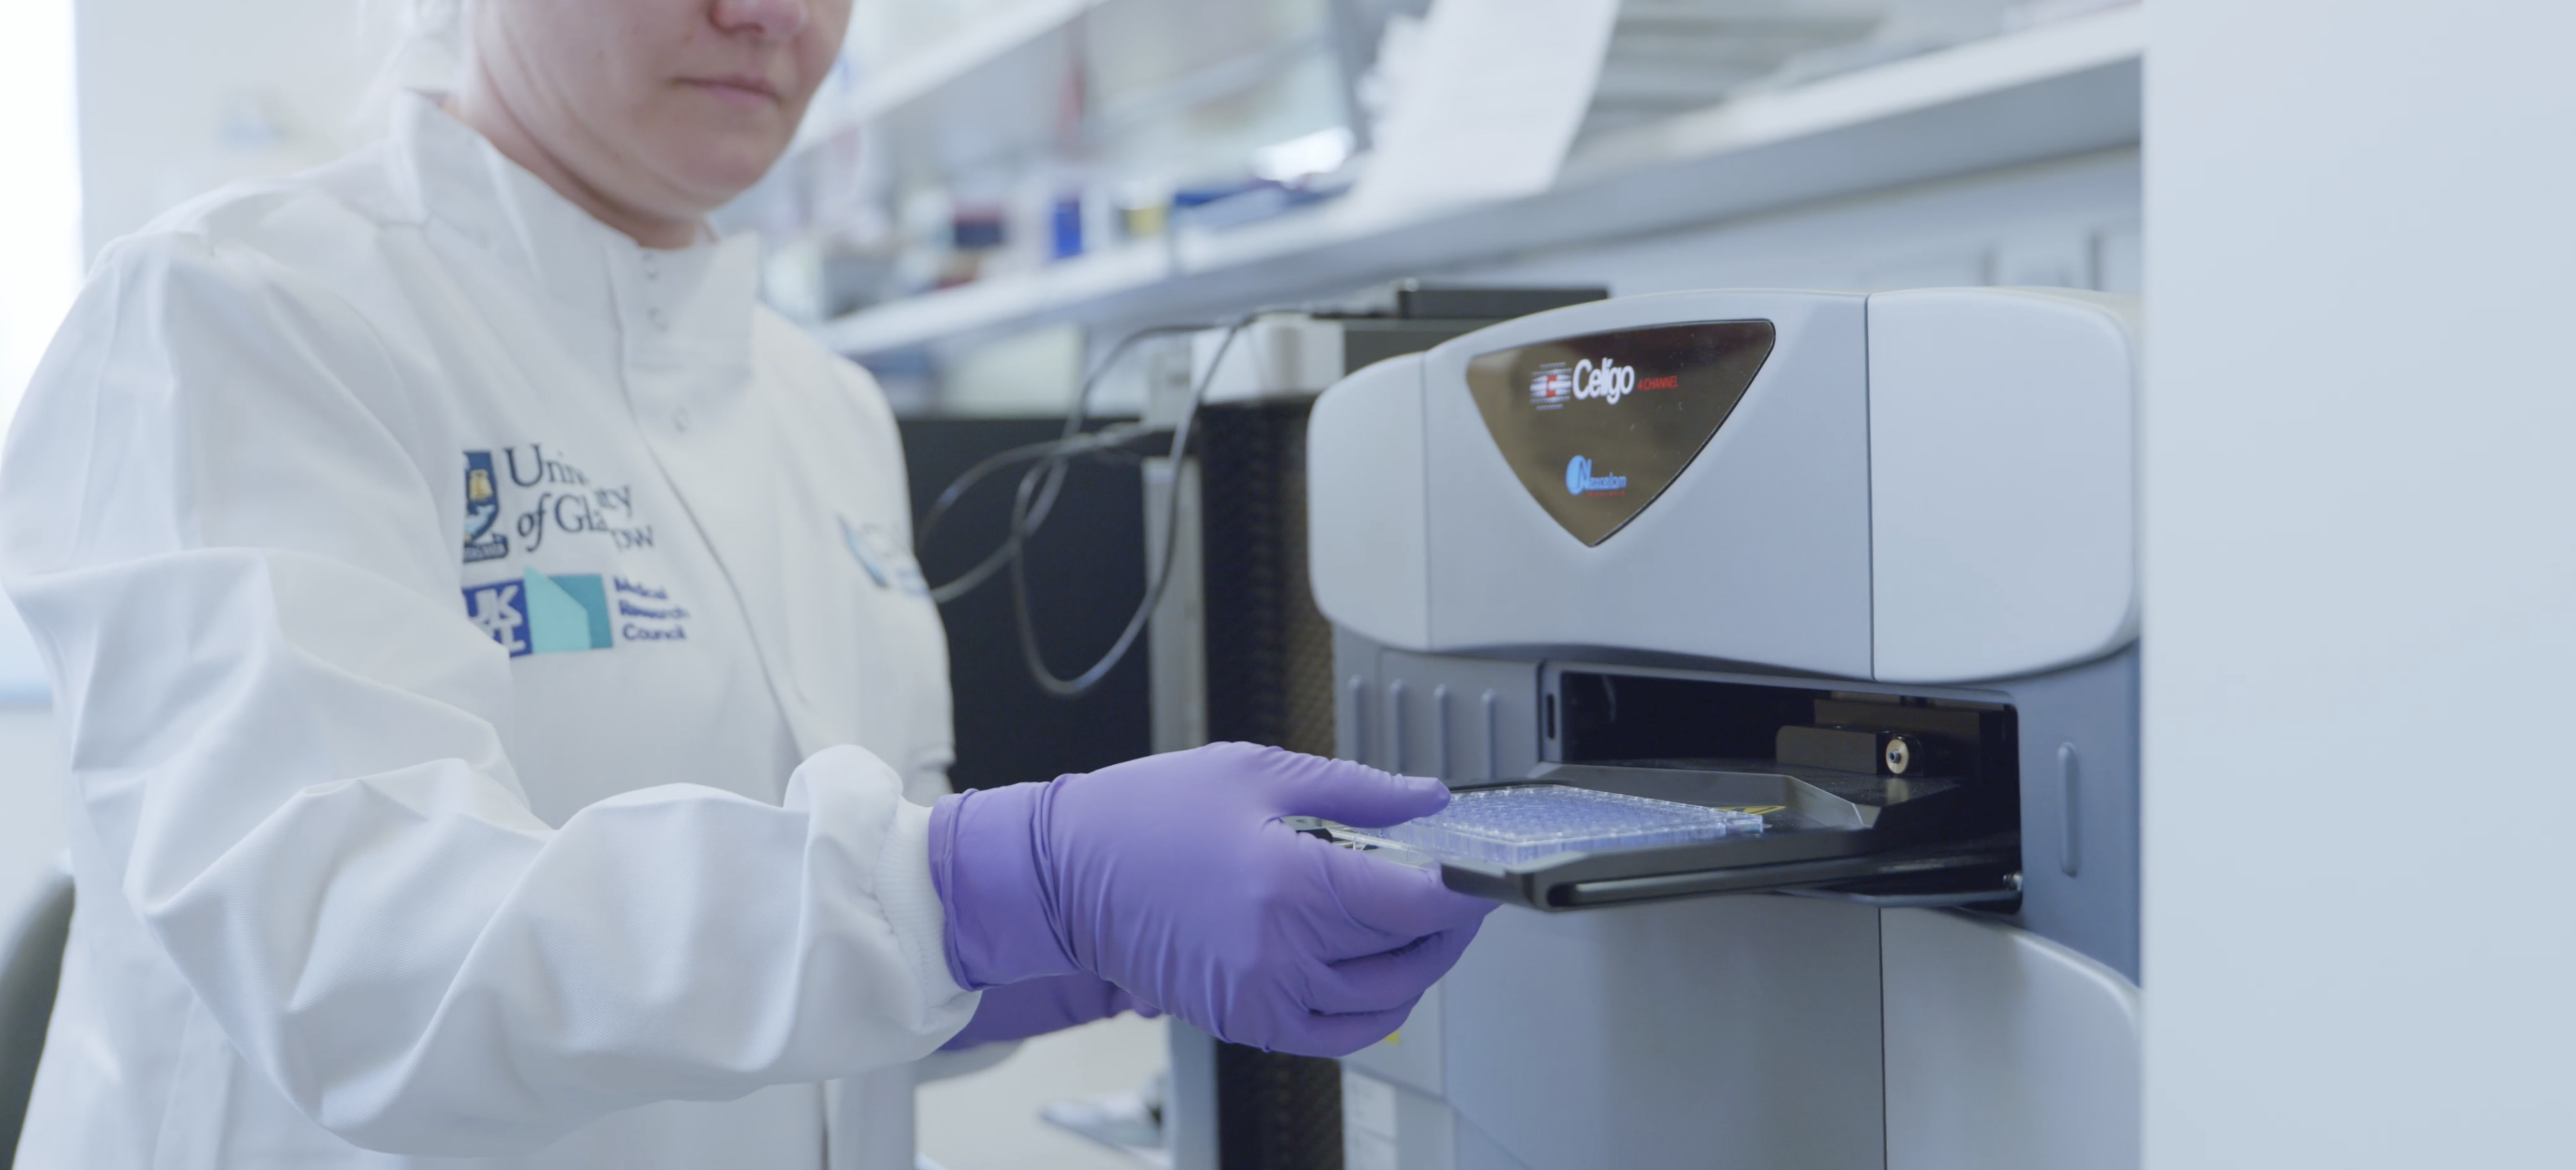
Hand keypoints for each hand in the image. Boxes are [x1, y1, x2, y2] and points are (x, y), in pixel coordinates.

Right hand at [928, 743, 1494, 1055]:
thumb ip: (1357, 790)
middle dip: (1448, 923)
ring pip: (1384, 1000)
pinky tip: (1380, 973)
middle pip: (1408, 952)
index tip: (1481, 873)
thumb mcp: (1257, 773)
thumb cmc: (1146, 816)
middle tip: (1456, 890)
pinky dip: (1375, 1010)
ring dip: (1419, 966)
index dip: (1465, 890)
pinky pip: (1339, 1034)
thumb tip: (1428, 800)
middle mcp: (1282, 952)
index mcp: (1290, 882)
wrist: (1067, 876)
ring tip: (1421, 926)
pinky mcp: (1246, 1022)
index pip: (1416, 903)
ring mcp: (1264, 996)